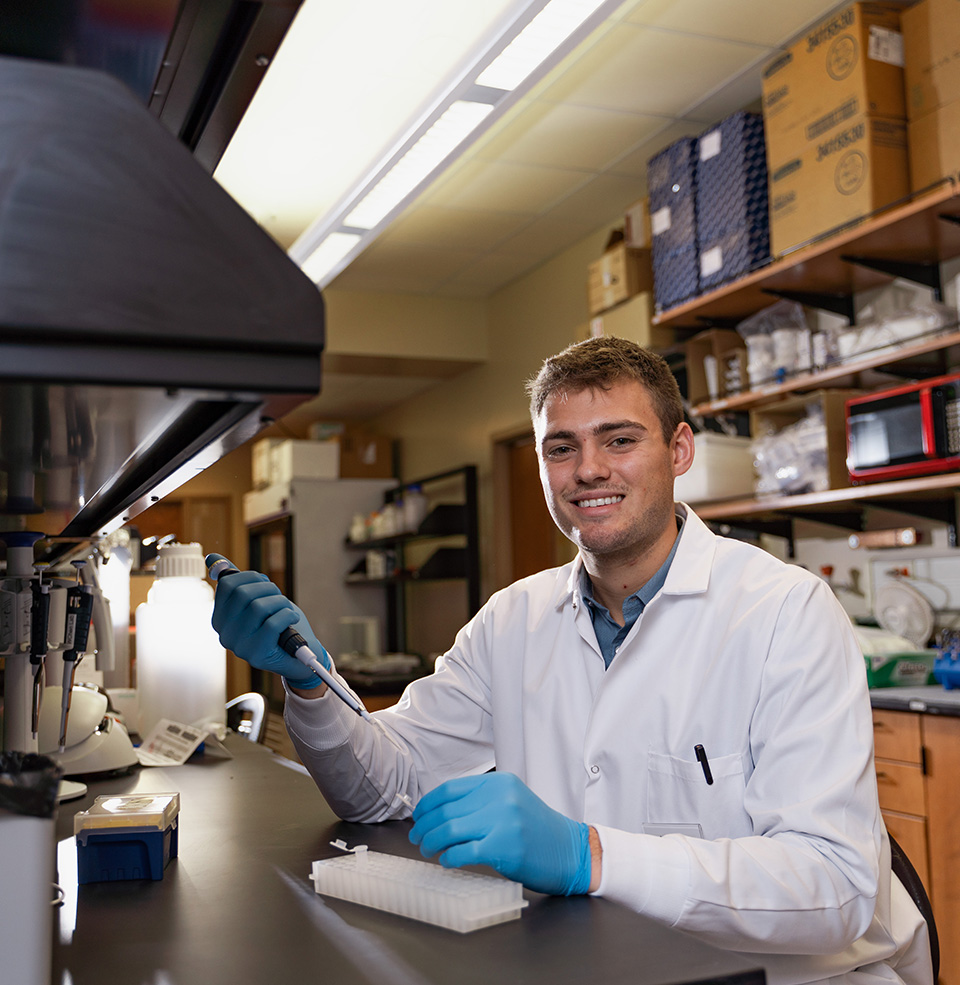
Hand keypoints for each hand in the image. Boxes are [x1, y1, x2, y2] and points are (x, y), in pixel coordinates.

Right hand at [207, 554, 328, 688]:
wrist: (300, 655)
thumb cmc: (279, 624)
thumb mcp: (257, 599)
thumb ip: (235, 580)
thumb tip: (212, 557)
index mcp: (220, 618)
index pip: (228, 584)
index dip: (252, 578)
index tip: (264, 585)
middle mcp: (224, 634)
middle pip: (243, 594)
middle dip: (268, 589)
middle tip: (279, 598)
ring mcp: (239, 647)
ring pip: (259, 607)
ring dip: (280, 603)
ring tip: (286, 611)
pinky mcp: (257, 655)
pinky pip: (272, 623)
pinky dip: (287, 615)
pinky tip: (292, 619)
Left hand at [408, 772, 590, 895]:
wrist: (571, 850)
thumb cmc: (538, 829)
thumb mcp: (511, 802)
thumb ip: (481, 801)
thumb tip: (441, 811)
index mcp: (500, 783)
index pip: (451, 789)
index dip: (428, 804)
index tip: (419, 816)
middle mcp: (500, 798)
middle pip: (447, 810)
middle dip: (425, 825)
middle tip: (417, 837)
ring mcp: (503, 822)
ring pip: (451, 829)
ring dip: (432, 842)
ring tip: (428, 850)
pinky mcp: (504, 847)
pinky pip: (464, 852)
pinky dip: (449, 858)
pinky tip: (447, 861)